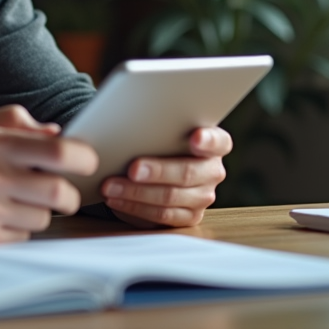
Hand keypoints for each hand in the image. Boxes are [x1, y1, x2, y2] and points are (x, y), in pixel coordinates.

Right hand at [0, 105, 98, 243]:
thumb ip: (18, 120)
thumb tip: (57, 133)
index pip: (58, 152)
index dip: (83, 157)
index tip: (86, 161)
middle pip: (60, 193)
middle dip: (70, 194)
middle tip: (62, 190)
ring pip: (44, 218)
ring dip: (41, 212)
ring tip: (20, 200)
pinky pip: (23, 237)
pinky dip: (20, 229)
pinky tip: (2, 216)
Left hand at [100, 126, 231, 227]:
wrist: (154, 164)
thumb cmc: (155, 138)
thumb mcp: (159, 126)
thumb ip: (156, 121)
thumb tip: (126, 111)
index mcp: (215, 143)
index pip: (218, 141)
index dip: (207, 140)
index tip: (194, 138)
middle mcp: (213, 170)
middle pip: (188, 172)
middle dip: (158, 171)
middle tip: (133, 168)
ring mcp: (203, 196)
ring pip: (170, 197)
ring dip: (136, 192)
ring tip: (110, 185)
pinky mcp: (188, 217)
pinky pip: (161, 216)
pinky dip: (135, 207)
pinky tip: (115, 199)